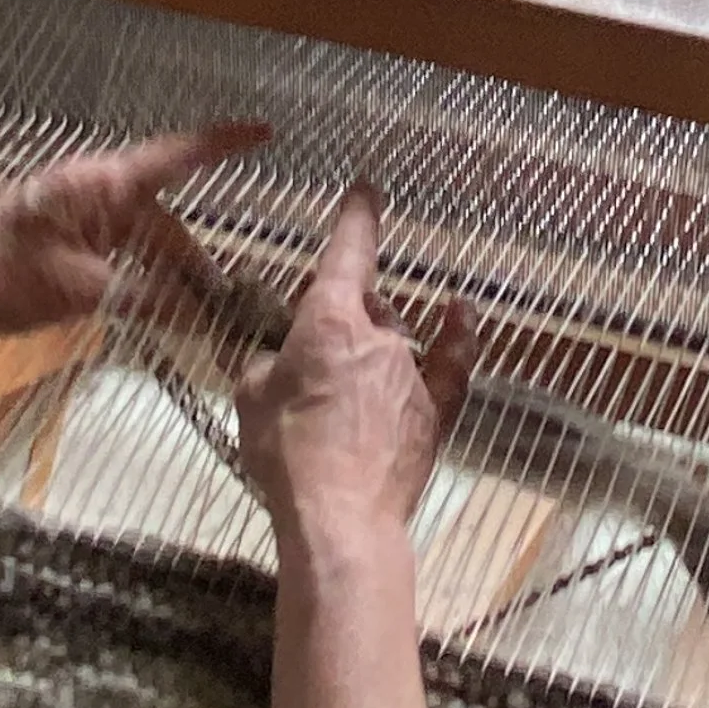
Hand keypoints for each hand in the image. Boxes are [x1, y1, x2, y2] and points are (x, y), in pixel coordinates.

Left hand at [0, 122, 268, 341]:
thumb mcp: (79, 292)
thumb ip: (144, 300)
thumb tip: (201, 314)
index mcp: (100, 184)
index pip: (177, 155)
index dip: (225, 144)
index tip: (268, 133)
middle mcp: (93, 188)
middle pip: (164, 217)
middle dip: (194, 258)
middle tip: (225, 300)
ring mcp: (76, 212)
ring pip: (141, 238)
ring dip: (165, 273)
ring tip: (193, 314)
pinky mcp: (61, 236)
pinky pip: (117, 249)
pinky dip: (138, 276)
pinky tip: (151, 308)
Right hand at [237, 185, 473, 558]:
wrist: (341, 518)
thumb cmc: (287, 454)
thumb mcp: (250, 399)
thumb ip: (262, 365)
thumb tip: (274, 359)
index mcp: (331, 321)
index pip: (347, 252)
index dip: (357, 216)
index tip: (367, 189)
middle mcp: (381, 337)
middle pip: (366, 305)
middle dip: (342, 313)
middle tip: (308, 348)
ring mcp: (414, 374)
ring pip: (396, 341)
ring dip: (373, 347)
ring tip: (340, 385)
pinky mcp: (436, 413)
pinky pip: (452, 363)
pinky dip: (456, 334)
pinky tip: (458, 312)